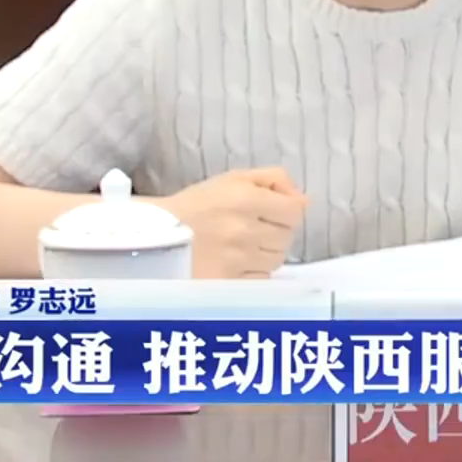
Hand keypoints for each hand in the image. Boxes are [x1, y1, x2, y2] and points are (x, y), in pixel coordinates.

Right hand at [160, 167, 308, 278]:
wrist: (157, 236)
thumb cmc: (197, 205)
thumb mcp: (233, 179)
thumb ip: (273, 179)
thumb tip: (304, 198)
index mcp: (244, 199)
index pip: (294, 211)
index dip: (289, 211)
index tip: (274, 212)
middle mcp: (243, 230)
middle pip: (287, 237)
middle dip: (277, 232)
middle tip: (254, 228)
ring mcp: (236, 259)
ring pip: (277, 260)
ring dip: (266, 253)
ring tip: (244, 246)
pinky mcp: (228, 282)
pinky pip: (261, 279)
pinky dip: (255, 272)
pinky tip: (237, 262)